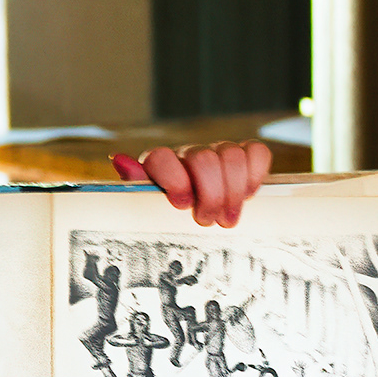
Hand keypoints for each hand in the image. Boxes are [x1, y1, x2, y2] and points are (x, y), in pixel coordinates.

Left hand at [113, 141, 271, 227]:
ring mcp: (218, 155)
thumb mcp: (149, 209)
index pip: (163, 157)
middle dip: (210, 194)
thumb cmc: (169, 218)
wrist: (196, 223)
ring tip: (227, 218)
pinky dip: (255, 173)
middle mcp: (189, 155)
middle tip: (208, 220)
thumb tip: (121, 161)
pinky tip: (247, 195)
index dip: (175, 179)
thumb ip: (136, 186)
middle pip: (204, 158)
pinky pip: (256, 153)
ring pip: (232, 154)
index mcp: (161, 166)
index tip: (182, 205)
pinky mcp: (244, 160)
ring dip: (233, 191)